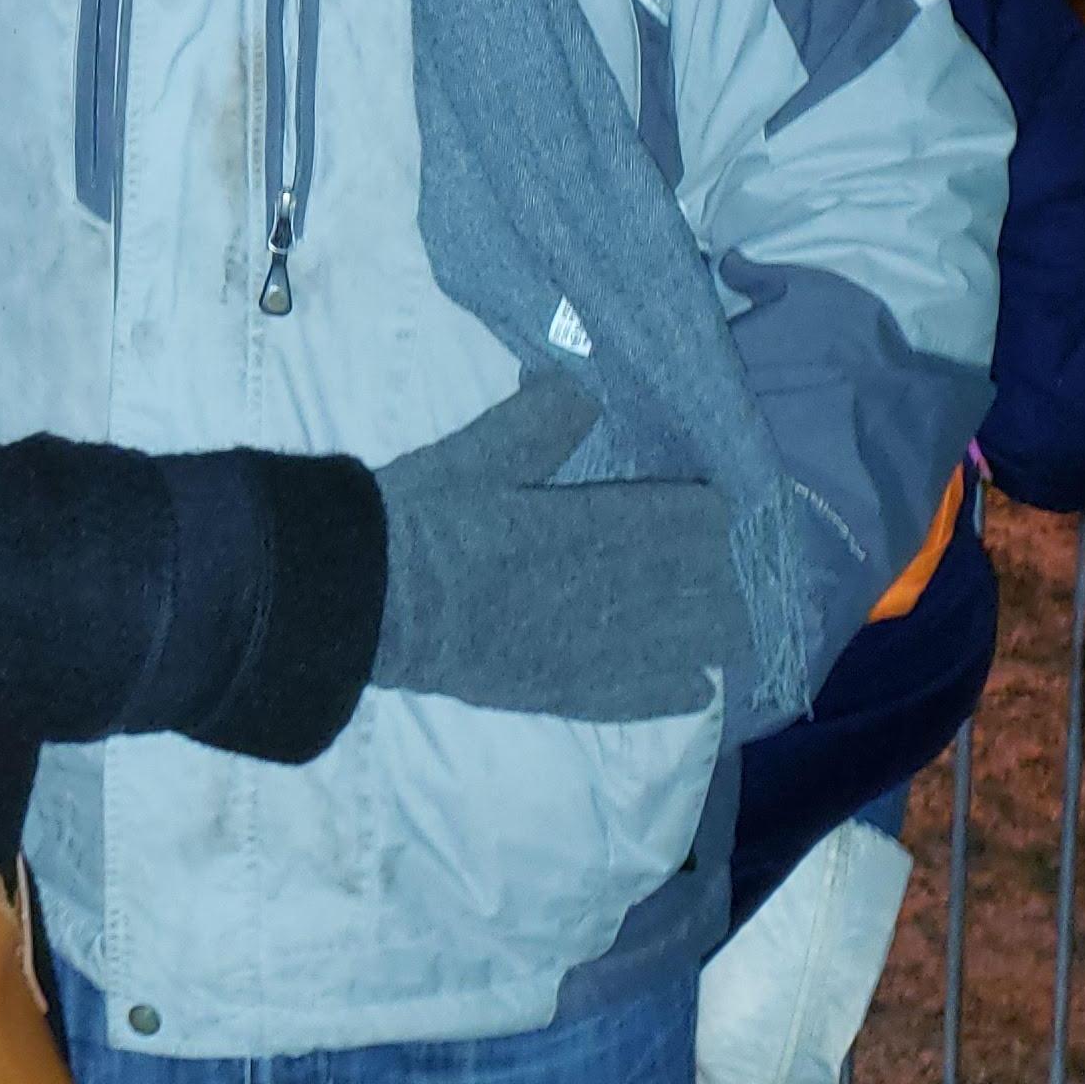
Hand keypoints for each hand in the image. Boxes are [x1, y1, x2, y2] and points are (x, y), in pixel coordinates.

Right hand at [371, 377, 751, 722]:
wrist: (365, 599)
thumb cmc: (420, 519)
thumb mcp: (478, 452)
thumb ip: (542, 419)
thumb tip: (586, 383)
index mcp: (593, 524)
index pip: (693, 521)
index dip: (706, 511)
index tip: (704, 503)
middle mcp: (611, 591)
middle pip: (707, 587)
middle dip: (718, 572)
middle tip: (710, 560)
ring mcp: (595, 652)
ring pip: (692, 646)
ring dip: (710, 629)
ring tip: (711, 619)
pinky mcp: (569, 694)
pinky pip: (647, 700)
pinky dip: (679, 690)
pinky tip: (693, 683)